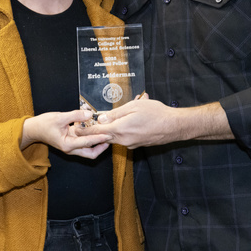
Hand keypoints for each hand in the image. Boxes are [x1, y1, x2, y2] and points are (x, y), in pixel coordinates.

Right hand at [22, 110, 110, 159]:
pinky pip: (84, 143)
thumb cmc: (44, 124)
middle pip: (90, 153)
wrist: (34, 129)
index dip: (98, 138)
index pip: (87, 142)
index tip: (108, 135)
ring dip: (97, 144)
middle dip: (101, 147)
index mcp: (67, 144)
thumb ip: (75, 115)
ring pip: (88, 150)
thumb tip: (90, 113)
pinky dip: (91, 139)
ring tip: (106, 134)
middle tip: (110, 138)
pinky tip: (96, 130)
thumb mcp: (60, 117)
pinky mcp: (71, 142)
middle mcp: (70, 148)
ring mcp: (71, 146)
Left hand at [77, 94, 233, 146]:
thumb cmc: (156, 113)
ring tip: (111, 117)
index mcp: (120, 130)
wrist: (174, 126)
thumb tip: (101, 119)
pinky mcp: (137, 144)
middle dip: (94, 130)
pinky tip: (128, 119)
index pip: (97, 132)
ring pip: (114, 136)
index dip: (85, 130)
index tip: (75, 128)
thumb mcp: (133, 106)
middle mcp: (124, 140)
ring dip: (110, 128)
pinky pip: (124, 137)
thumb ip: (115, 114)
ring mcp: (131, 144)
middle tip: (84, 124)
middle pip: (104, 136)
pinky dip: (121, 130)